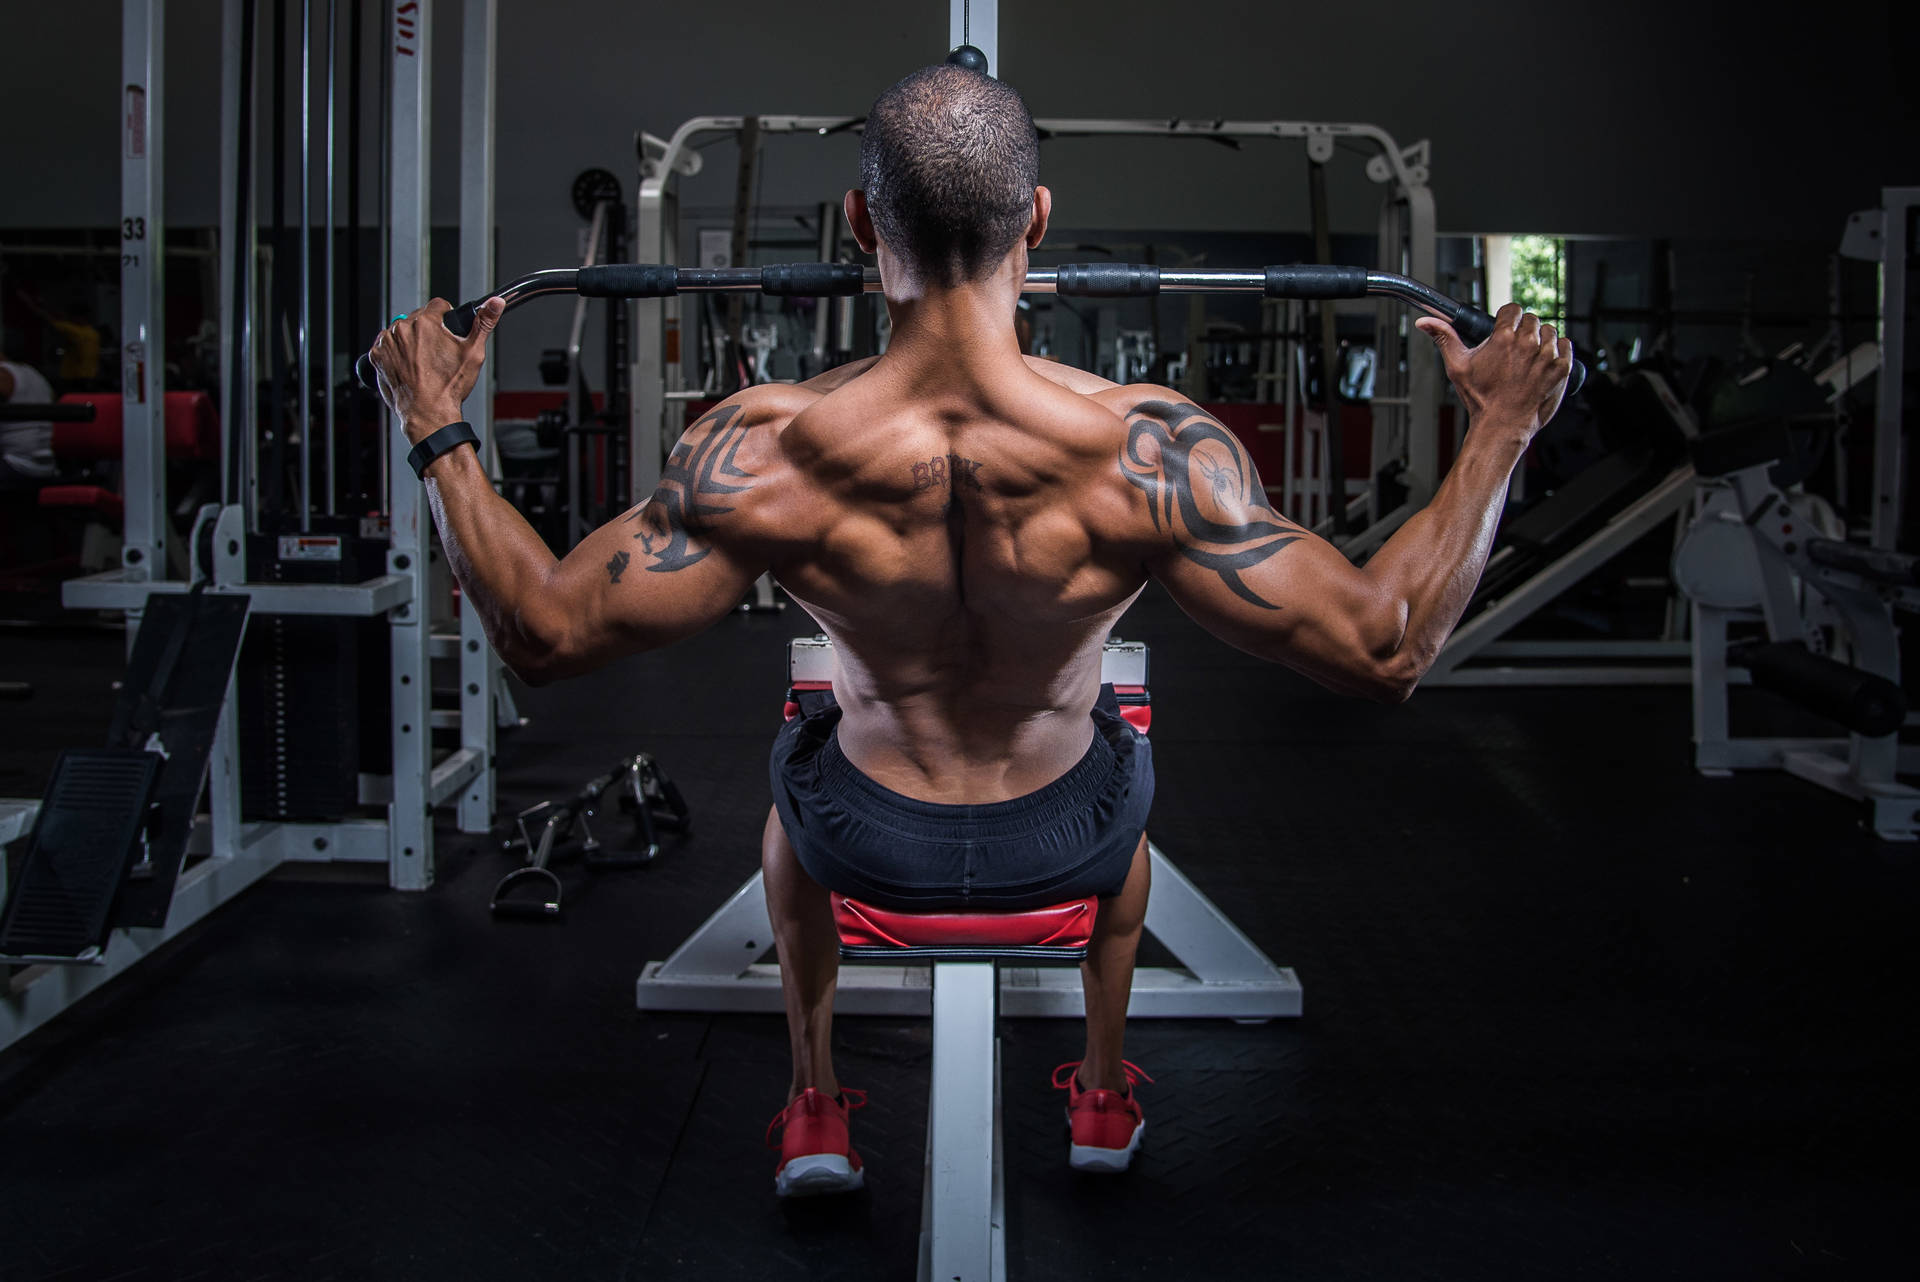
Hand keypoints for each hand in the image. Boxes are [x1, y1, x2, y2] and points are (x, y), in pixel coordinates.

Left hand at [370, 296, 505, 443]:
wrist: (428, 413)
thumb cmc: (448, 387)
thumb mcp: (473, 353)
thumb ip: (484, 323)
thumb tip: (495, 303)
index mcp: (426, 323)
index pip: (438, 305)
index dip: (446, 317)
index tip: (447, 329)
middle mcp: (403, 329)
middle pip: (418, 318)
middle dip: (428, 331)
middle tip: (437, 353)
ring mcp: (387, 343)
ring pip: (401, 331)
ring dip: (410, 340)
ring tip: (422, 361)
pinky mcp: (377, 356)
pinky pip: (386, 346)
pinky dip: (395, 353)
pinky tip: (408, 366)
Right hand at [1415, 303, 1572, 437]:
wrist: (1503, 425)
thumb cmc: (1481, 399)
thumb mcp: (1457, 367)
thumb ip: (1444, 338)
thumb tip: (1425, 322)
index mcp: (1503, 338)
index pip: (1513, 310)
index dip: (1508, 320)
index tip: (1507, 330)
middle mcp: (1528, 343)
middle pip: (1532, 320)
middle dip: (1524, 331)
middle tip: (1516, 350)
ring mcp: (1547, 356)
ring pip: (1550, 332)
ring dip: (1542, 340)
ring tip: (1530, 359)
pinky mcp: (1562, 368)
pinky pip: (1567, 346)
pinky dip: (1559, 351)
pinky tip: (1545, 363)